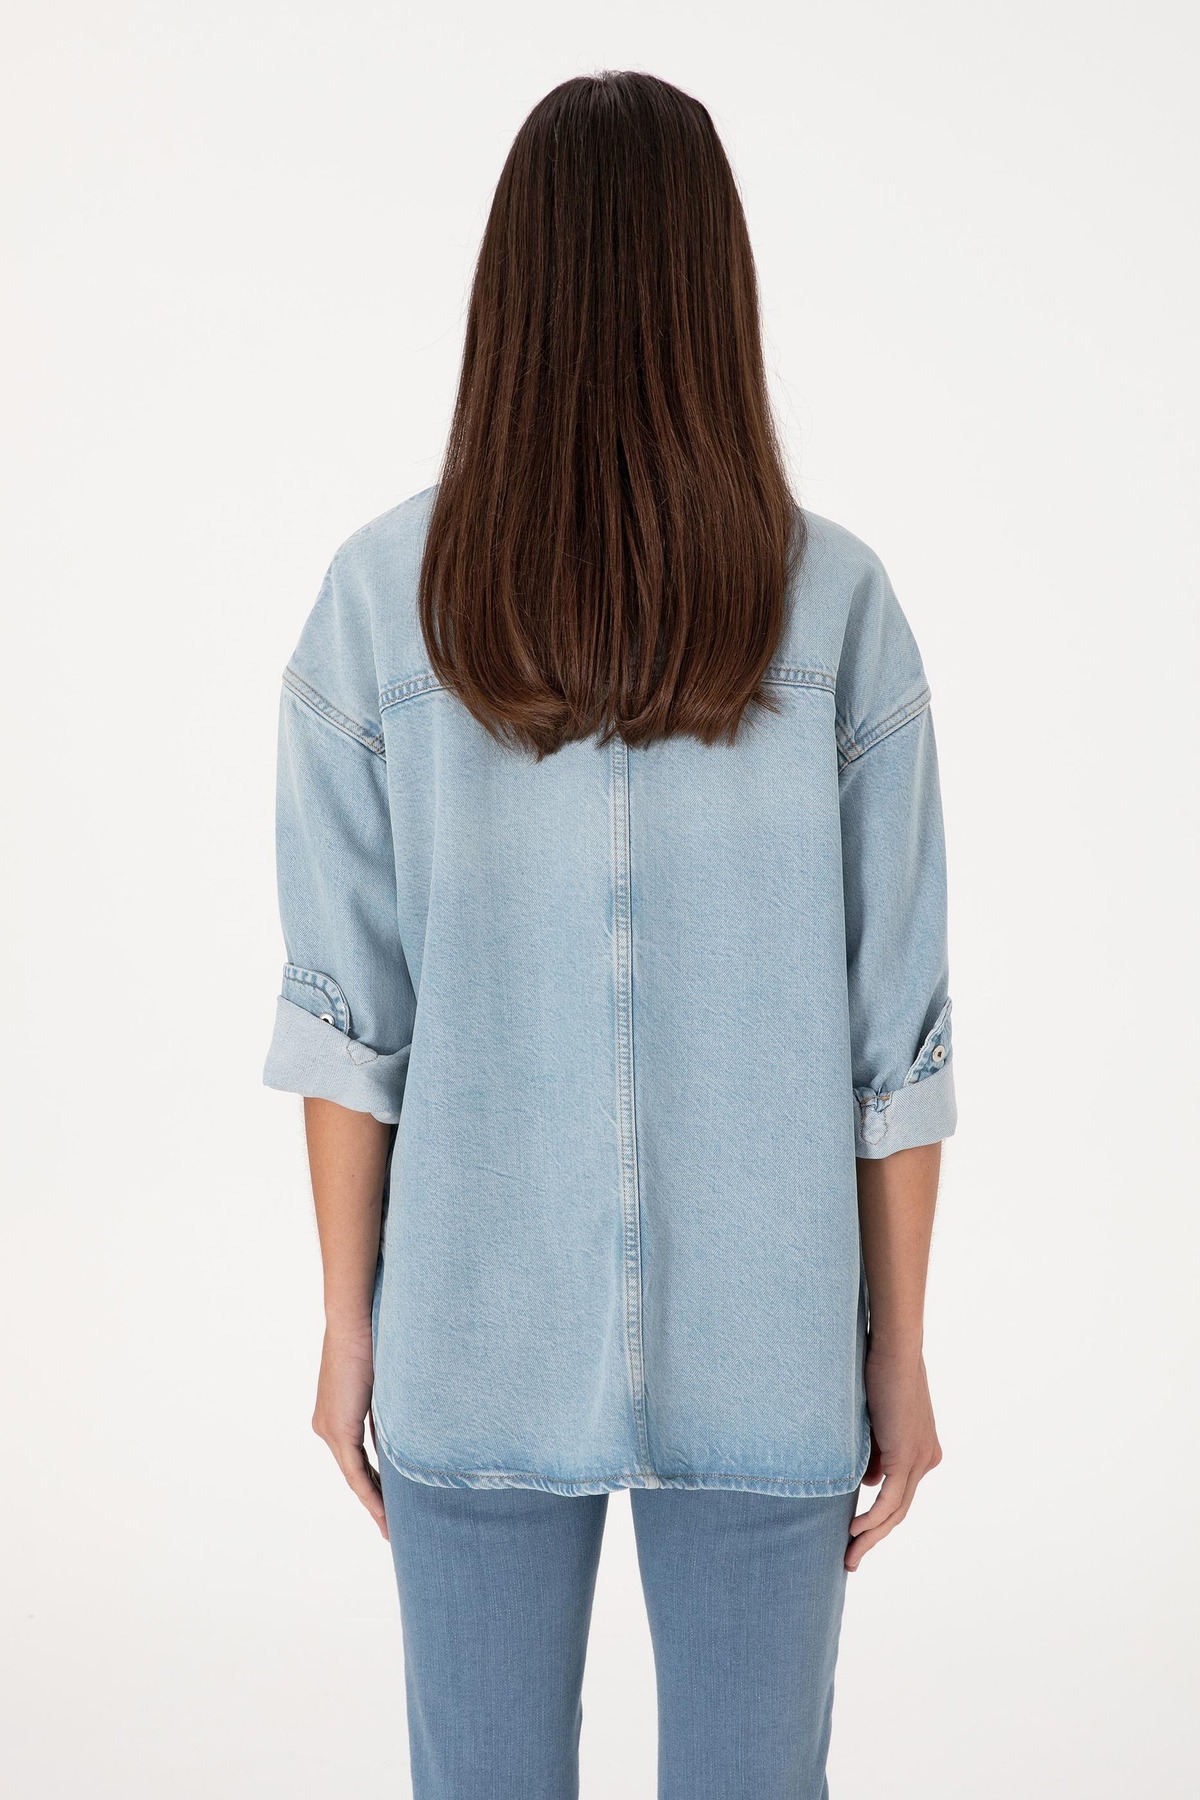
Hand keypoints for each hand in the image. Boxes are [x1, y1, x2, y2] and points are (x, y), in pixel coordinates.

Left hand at [312, 1318, 388, 1539]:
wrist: (354, 1320)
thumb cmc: (373, 1336)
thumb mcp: (384, 1380)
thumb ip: (389, 1407)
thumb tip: (410, 1424)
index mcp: (335, 1414)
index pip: (357, 1458)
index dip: (374, 1481)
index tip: (390, 1500)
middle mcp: (326, 1426)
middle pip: (354, 1472)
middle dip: (375, 1499)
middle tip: (391, 1525)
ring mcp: (329, 1429)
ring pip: (354, 1477)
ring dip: (374, 1503)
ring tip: (390, 1527)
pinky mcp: (338, 1431)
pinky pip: (356, 1472)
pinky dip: (371, 1494)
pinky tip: (384, 1514)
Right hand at [845, 1343, 941, 1570]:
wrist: (895, 1351)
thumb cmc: (880, 1373)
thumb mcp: (876, 1421)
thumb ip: (875, 1453)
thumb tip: (869, 1482)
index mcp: (921, 1450)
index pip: (898, 1494)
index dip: (877, 1517)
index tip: (854, 1532)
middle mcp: (926, 1459)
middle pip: (899, 1511)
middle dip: (874, 1538)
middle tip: (852, 1559)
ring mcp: (919, 1459)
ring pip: (895, 1512)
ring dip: (870, 1536)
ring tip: (849, 1556)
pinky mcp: (907, 1456)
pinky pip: (889, 1499)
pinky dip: (872, 1518)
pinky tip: (855, 1531)